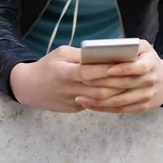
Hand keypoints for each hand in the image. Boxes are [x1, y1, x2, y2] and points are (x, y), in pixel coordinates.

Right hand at [9, 46, 125, 112]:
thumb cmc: (46, 66)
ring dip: (116, 93)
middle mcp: (69, 89)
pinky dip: (106, 98)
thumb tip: (102, 55)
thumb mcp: (60, 54)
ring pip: (99, 100)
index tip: (122, 63)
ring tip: (129, 83)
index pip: (89, 72)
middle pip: (99, 89)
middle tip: (134, 75)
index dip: (106, 69)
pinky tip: (117, 91)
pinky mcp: (74, 109)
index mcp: (65, 72)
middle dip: (118, 83)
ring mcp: (72, 102)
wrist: (28, 87)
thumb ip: (80, 56)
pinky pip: (93, 104)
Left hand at [75, 40, 162, 113]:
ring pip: (121, 101)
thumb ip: (130, 47)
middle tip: (85, 81)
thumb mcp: (144, 48)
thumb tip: (107, 49)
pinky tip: (89, 105)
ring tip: (81, 97)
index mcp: (150, 63)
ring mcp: (146, 96)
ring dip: (100, 101)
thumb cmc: (147, 60)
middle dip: (104, 84)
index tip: (108, 70)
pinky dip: (104, 108)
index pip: (139, 67)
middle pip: (126, 85)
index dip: (124, 69)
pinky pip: (121, 109)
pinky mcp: (142, 107)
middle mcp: (150, 81)